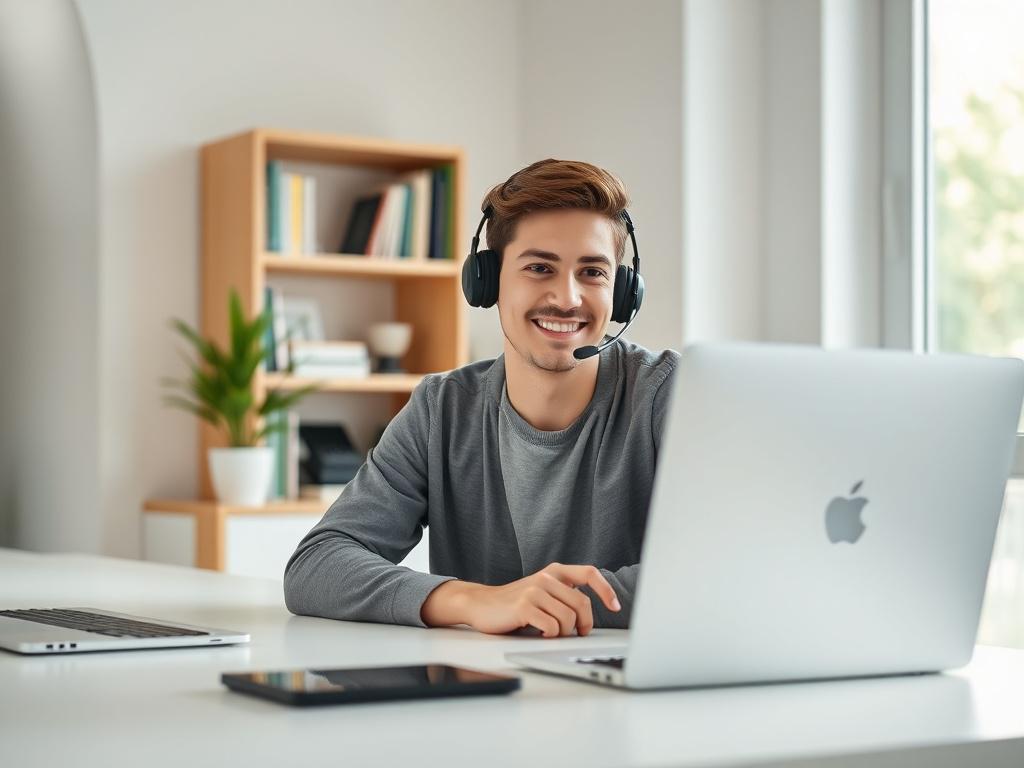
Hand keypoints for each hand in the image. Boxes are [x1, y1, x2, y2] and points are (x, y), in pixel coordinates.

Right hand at [421, 563, 620, 636]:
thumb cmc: (515, 604)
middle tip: (578, 633)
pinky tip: (540, 634)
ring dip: (564, 633)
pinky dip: (550, 635)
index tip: (615, 606)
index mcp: (554, 572)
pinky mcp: (524, 606)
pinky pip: (551, 627)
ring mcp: (534, 590)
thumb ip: (563, 595)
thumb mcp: (542, 592)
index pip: (589, 573)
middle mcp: (546, 577)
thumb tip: (589, 617)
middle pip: (582, 603)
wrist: (481, 604)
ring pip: (568, 618)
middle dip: (584, 624)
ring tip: (552, 633)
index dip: (605, 590)